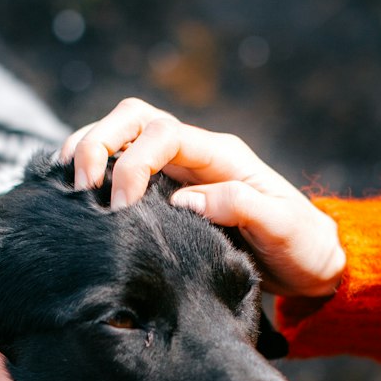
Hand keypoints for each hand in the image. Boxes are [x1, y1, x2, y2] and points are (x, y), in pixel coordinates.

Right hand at [62, 96, 345, 297]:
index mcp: (220, 156)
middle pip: (134, 118)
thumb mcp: (282, 228)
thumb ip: (239, 207)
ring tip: (70, 187)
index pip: (163, 134)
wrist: (311, 262)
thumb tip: (184, 200)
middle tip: (83, 189)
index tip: (120, 208)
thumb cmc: (300, 246)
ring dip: (89, 149)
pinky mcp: (166, 190)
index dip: (132, 163)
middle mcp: (195, 153)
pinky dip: (95, 170)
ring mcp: (179, 169)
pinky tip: (78, 195)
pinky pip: (122, 165)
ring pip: (122, 133)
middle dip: (99, 143)